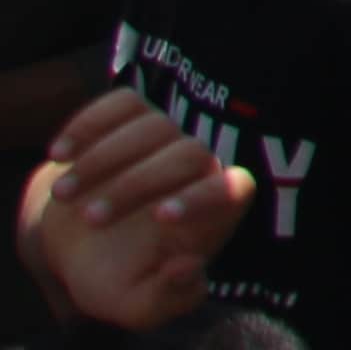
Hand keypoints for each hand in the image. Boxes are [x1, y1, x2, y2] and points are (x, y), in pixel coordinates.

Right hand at [18, 87, 252, 331]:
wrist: (78, 247)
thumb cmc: (116, 276)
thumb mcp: (138, 303)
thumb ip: (167, 298)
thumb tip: (190, 270)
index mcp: (212, 213)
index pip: (234, 189)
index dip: (207, 198)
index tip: (161, 219)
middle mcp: (197, 168)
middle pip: (187, 154)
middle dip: (136, 185)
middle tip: (91, 219)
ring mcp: (165, 139)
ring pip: (151, 126)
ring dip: (103, 159)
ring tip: (66, 196)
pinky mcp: (130, 119)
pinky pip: (121, 103)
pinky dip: (88, 124)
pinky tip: (60, 155)